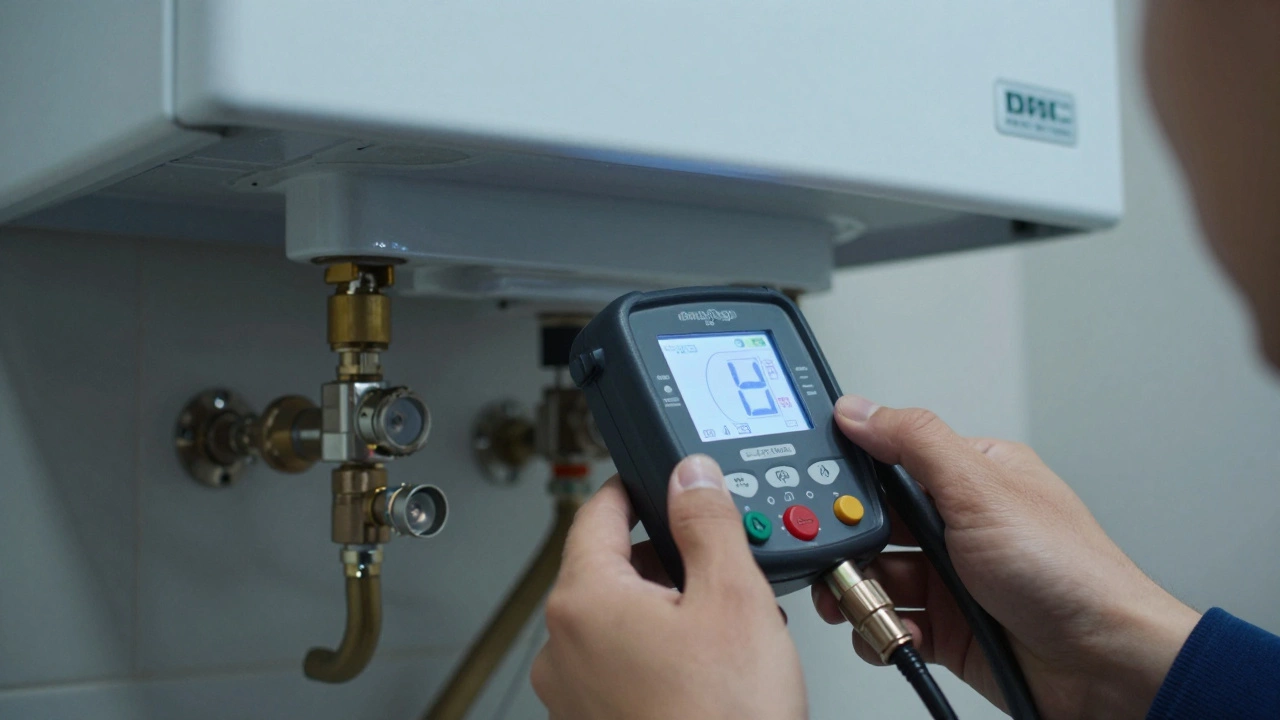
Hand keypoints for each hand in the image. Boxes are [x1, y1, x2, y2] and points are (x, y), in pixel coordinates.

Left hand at [531, 455, 806, 719]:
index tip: (661, 480)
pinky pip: (621, 667)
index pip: (597, 510)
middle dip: (669, 559)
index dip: (637, 487)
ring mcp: (572, 692)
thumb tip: (690, 475)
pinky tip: (708, 673)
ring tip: (727, 631)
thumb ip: (707, 521)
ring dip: (668, 610)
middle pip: (611, 567)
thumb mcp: (732, 598)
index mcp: (583, 599)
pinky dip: (659, 656)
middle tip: (722, 569)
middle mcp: (562, 645)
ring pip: (620, 621)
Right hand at [813, 396, 1200, 719]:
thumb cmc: (1069, 572)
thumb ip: (914, 442)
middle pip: (875, 525)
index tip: (829, 502)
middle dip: (851, 546)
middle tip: (844, 560)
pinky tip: (899, 631)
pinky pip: (891, 622)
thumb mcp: (980, 489)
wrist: (1104, 664)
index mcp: (970, 477)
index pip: (890, 464)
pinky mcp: (947, 627)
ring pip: (876, 577)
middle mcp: (959, 524)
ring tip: (868, 603)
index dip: (855, 483)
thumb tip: (858, 409)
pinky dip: (883, 630)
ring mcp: (952, 577)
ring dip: (862, 593)